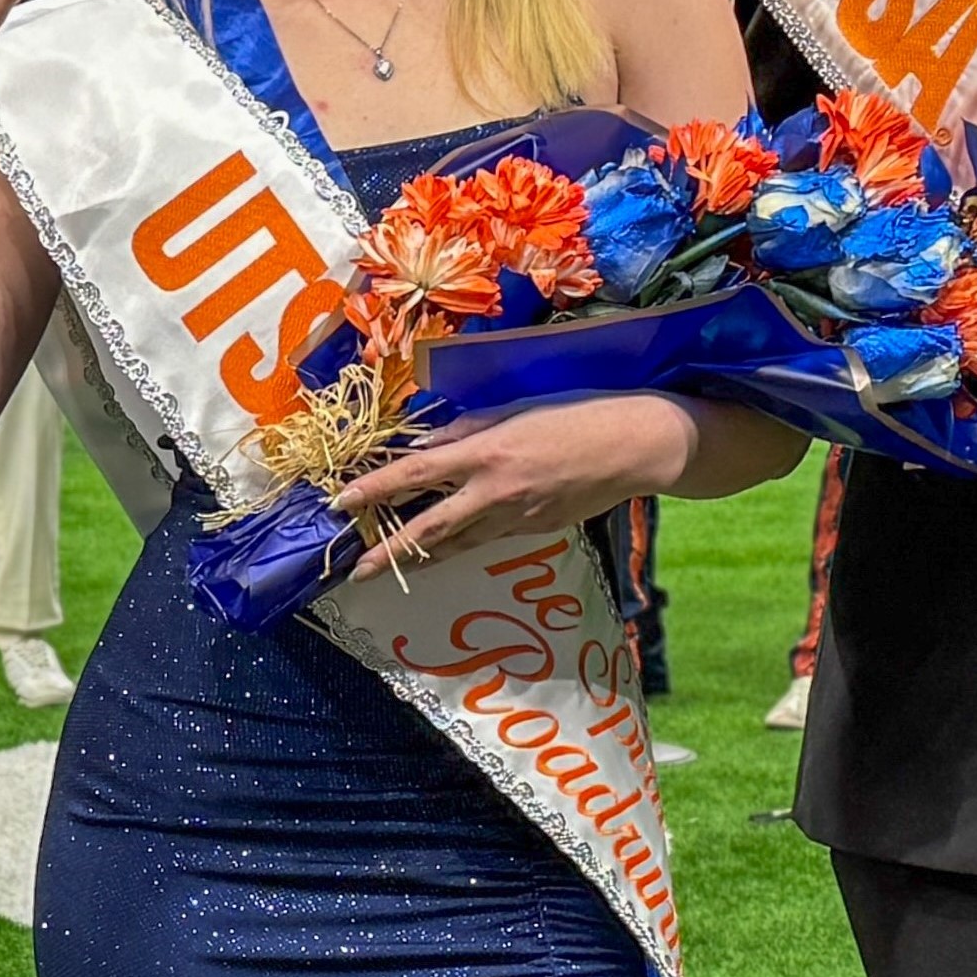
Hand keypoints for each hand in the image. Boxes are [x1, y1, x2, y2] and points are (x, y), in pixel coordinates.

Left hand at [334, 394, 703, 580]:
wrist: (633, 446)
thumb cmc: (576, 413)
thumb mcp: (514, 409)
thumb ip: (467, 429)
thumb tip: (426, 445)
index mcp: (485, 452)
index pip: (414, 474)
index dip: (374, 490)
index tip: (342, 501)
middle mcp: (493, 492)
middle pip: (428, 529)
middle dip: (388, 551)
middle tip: (355, 568)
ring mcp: (514, 518)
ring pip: (456, 543)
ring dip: (419, 556)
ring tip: (388, 565)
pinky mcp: (533, 531)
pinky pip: (486, 538)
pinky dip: (460, 543)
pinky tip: (444, 546)